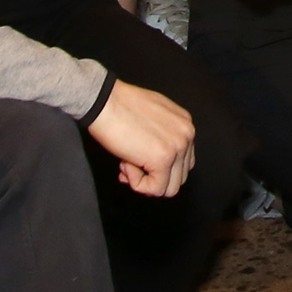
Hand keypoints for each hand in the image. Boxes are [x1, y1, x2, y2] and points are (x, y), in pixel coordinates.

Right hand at [87, 82, 198, 197]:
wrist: (104, 101)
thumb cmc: (120, 106)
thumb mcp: (151, 118)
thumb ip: (160, 139)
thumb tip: (153, 166)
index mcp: (185, 124)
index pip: (182, 163)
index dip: (158, 168)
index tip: (137, 161)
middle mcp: (187, 135)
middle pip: (178, 178)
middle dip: (152, 177)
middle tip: (128, 165)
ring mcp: (178, 148)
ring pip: (169, 188)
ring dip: (145, 181)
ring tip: (126, 163)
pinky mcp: (163, 159)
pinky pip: (155, 189)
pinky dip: (136, 184)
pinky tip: (125, 164)